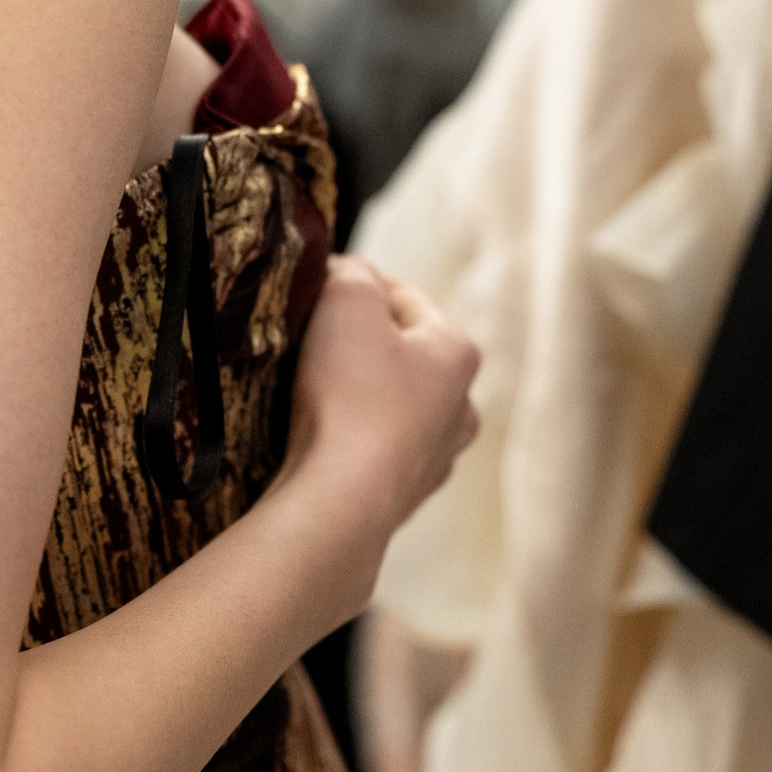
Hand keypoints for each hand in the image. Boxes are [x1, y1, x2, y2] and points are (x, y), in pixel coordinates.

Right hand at [275, 260, 479, 610]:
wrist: (342, 500)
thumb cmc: (349, 395)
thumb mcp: (346, 301)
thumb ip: (351, 272)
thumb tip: (348, 274)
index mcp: (459, 351)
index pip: (403, 296)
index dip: (354, 283)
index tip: (315, 289)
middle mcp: (461, 406)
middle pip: (401, 353)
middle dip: (359, 342)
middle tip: (310, 341)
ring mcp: (436, 457)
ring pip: (391, 405)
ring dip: (357, 394)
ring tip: (311, 393)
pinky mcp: (404, 496)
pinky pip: (374, 451)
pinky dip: (350, 440)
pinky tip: (320, 439)